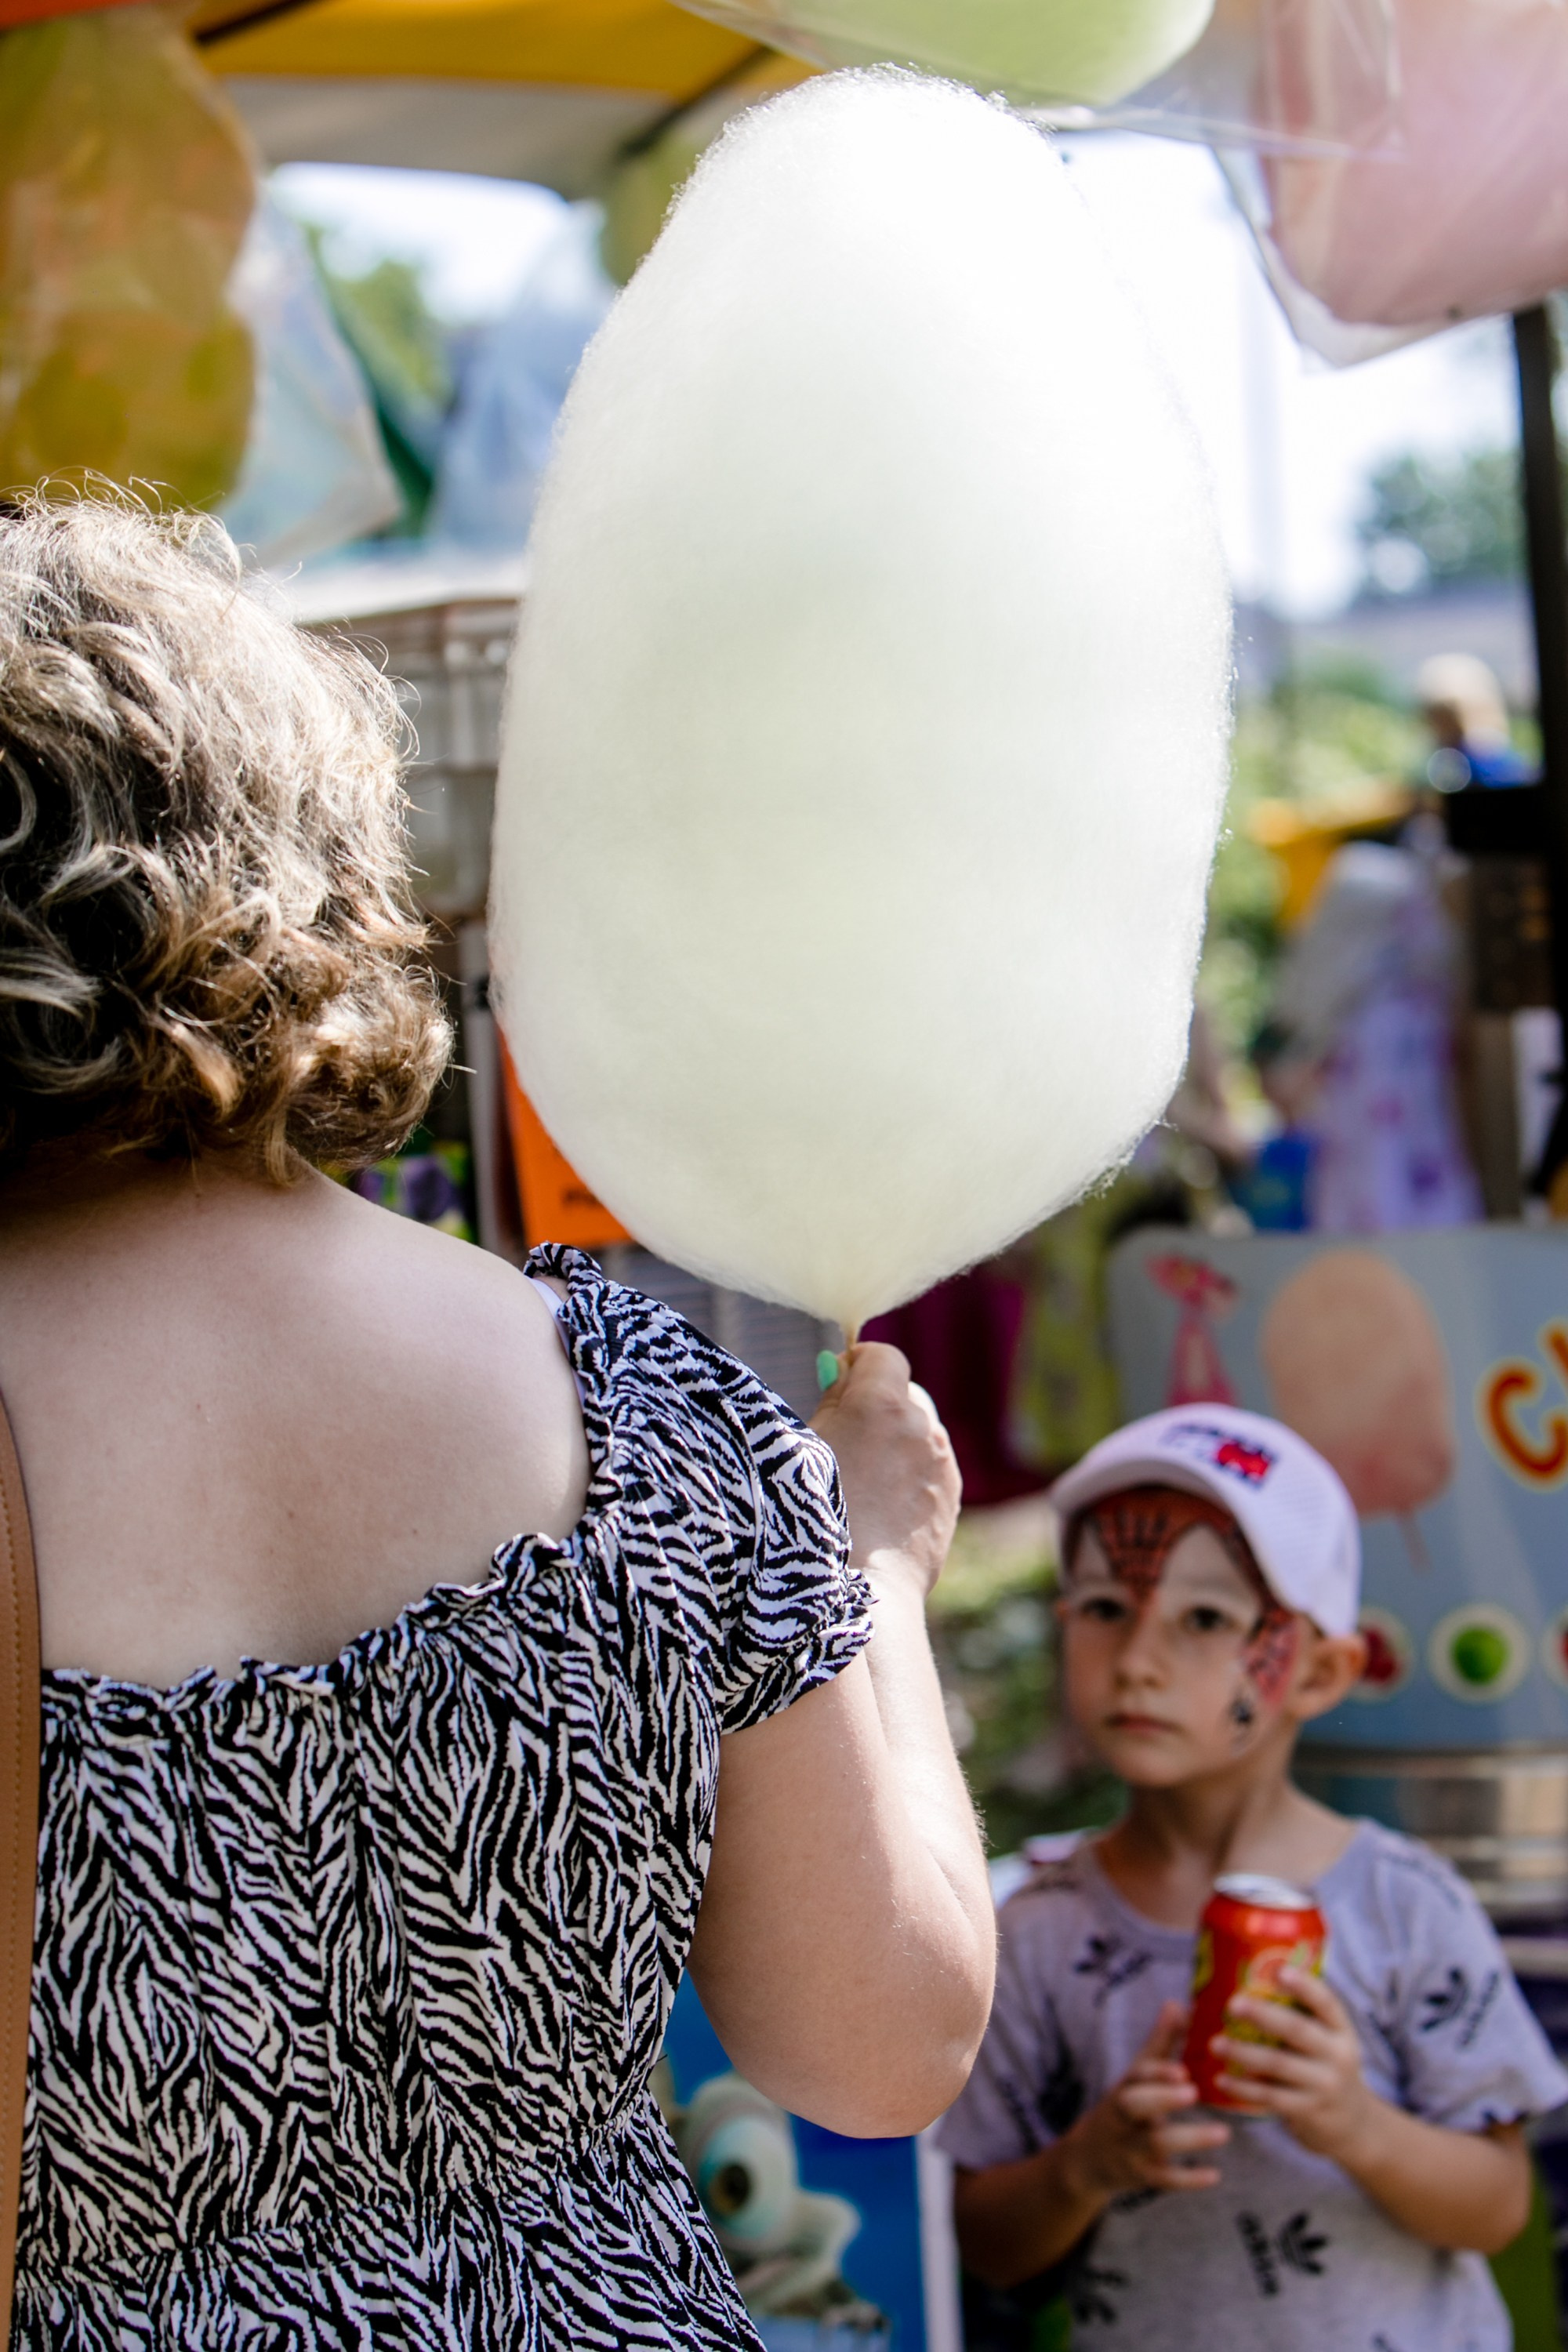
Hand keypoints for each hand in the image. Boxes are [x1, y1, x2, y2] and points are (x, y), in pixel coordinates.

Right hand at [811, 1344, 959, 1596]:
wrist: (861, 1584)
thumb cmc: (818, 1512)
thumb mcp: (807, 1445)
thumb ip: (832, 1400)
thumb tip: (844, 1371)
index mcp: (882, 1402)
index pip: (883, 1356)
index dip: (861, 1364)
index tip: (840, 1381)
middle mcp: (920, 1423)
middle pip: (904, 1392)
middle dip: (881, 1405)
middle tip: (848, 1437)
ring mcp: (941, 1459)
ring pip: (919, 1431)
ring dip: (898, 1440)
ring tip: (866, 1481)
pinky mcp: (952, 1491)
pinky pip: (930, 1465)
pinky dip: (912, 1473)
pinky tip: (885, 1506)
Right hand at [1063, 2003, 1228, 2201]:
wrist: (1089, 2158)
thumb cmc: (1124, 2106)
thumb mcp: (1136, 2075)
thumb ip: (1159, 2043)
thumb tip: (1178, 2002)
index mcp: (1125, 2087)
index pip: (1136, 2075)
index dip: (1157, 2073)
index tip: (1182, 2070)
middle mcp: (1124, 2116)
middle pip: (1135, 2105)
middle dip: (1162, 2098)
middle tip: (1193, 2092)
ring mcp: (1131, 2147)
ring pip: (1155, 2144)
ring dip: (1189, 2138)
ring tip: (1223, 2132)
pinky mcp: (1143, 2176)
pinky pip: (1164, 2180)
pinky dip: (1188, 2179)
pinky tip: (1215, 2175)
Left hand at [1212, 1966, 1370, 2160]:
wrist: (1354, 2125)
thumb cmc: (1326, 2068)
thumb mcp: (1328, 2042)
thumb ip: (1301, 2019)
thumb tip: (1247, 1986)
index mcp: (1341, 2031)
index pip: (1327, 2003)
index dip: (1305, 1986)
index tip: (1280, 1970)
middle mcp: (1338, 2056)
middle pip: (1297, 2030)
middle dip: (1264, 2015)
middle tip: (1233, 2004)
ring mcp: (1324, 2086)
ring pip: (1279, 2064)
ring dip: (1244, 2053)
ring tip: (1215, 2044)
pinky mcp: (1309, 2111)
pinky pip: (1271, 2097)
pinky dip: (1243, 2089)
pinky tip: (1221, 2080)